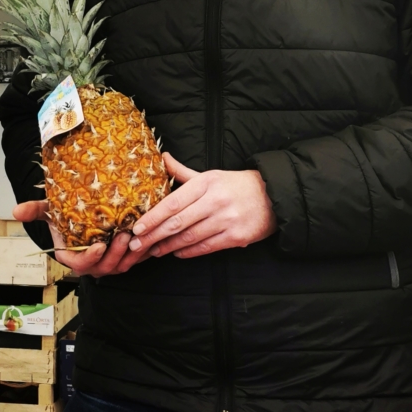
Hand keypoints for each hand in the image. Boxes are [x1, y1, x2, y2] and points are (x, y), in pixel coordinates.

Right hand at [12, 199, 143, 277]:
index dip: (90, 258)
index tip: (99, 245)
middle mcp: (91, 263)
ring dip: (130, 255)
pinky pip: (134, 261)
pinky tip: (150, 240)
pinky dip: (142, 254)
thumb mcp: (51, 210)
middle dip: (115, 255)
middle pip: (103, 268)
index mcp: (72, 256)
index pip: (79, 264)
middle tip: (124, 237)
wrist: (85, 216)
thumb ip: (35, 210)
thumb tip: (16, 210)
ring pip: (120, 266)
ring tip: (136, 236)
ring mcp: (108, 262)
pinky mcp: (123, 258)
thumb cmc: (67, 215)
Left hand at [131, 153, 276, 258]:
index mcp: (207, 183)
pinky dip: (188, 252)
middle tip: (137, 245)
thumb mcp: (211, 175)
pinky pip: (206, 247)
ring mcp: (227, 220)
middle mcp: (216, 201)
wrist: (275, 197)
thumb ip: (183, 172)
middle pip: (178, 222)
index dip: (153, 217)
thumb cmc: (236, 185)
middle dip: (154, 236)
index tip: (137, 228)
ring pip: (189, 237)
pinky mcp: (236, 237)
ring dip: (168, 247)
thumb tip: (162, 158)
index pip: (173, 202)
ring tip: (153, 251)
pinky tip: (176, 253)